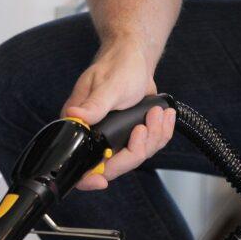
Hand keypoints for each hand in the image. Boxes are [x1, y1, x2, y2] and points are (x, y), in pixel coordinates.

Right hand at [62, 38, 175, 190]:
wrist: (135, 58)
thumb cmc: (117, 66)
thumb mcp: (107, 85)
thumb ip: (95, 105)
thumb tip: (75, 117)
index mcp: (81, 126)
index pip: (82, 162)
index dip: (89, 176)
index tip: (100, 181)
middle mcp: (96, 135)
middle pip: (115, 165)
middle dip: (137, 148)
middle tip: (145, 126)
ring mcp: (115, 137)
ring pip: (136, 155)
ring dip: (153, 137)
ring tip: (158, 113)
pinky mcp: (132, 134)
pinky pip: (149, 145)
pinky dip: (161, 133)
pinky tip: (164, 116)